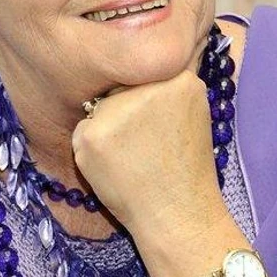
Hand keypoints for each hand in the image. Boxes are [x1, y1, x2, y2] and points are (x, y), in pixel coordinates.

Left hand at [71, 70, 225, 240]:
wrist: (178, 214)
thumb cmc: (185, 166)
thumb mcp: (192, 111)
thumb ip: (168, 86)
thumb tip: (137, 63)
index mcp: (179, 79)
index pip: (145, 73)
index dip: (147, 99)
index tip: (158, 123)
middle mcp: (148, 88)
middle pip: (121, 88)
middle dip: (125, 111)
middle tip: (145, 144)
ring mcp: (117, 110)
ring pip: (100, 107)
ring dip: (108, 128)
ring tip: (132, 157)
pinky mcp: (92, 134)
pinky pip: (83, 130)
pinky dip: (92, 149)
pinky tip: (116, 167)